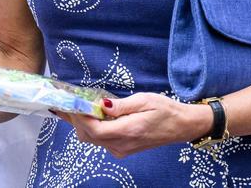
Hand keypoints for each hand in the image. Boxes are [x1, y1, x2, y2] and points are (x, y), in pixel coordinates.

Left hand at [54, 93, 211, 158]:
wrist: (181, 126)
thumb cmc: (165, 110)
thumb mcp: (144, 100)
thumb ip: (121, 105)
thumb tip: (101, 104)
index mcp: (128, 131)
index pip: (94, 129)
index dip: (79, 117)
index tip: (71, 102)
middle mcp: (122, 145)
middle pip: (88, 136)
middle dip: (75, 120)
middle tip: (68, 101)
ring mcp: (121, 149)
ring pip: (92, 140)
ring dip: (82, 124)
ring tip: (77, 105)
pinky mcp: (123, 149)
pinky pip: (100, 141)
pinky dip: (91, 128)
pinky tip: (91, 115)